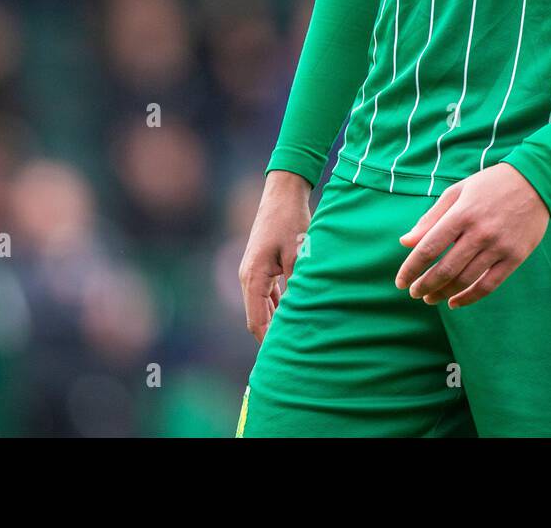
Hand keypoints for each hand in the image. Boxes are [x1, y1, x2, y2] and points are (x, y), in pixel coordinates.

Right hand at [239, 170, 311, 342]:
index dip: (268, 342)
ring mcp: (253, 271)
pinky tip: (292, 314)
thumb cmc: (291, 221)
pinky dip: (277, 306)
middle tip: (291, 354)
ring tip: (293, 339)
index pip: (257, 321)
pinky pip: (267, 294)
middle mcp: (248, 277)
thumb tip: (302, 312)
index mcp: (253, 277)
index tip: (283, 358)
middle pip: (257, 317)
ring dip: (275, 321)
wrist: (283, 193)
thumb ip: (298, 285)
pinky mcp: (262, 265)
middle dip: (272, 336)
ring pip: (262, 306)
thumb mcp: (299, 254)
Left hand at [394, 163, 548, 308]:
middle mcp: (479, 232)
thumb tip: (406, 242)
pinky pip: (489, 285)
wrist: (535, 181)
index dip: (411, 268)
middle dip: (424, 285)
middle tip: (413, 292)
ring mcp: (498, 246)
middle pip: (445, 269)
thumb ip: (431, 218)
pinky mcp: (515, 257)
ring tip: (430, 298)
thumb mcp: (458, 192)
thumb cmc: (490, 185)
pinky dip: (469, 298)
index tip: (400, 281)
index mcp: (461, 213)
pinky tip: (455, 302)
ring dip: (443, 293)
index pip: (428, 248)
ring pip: (465, 280)